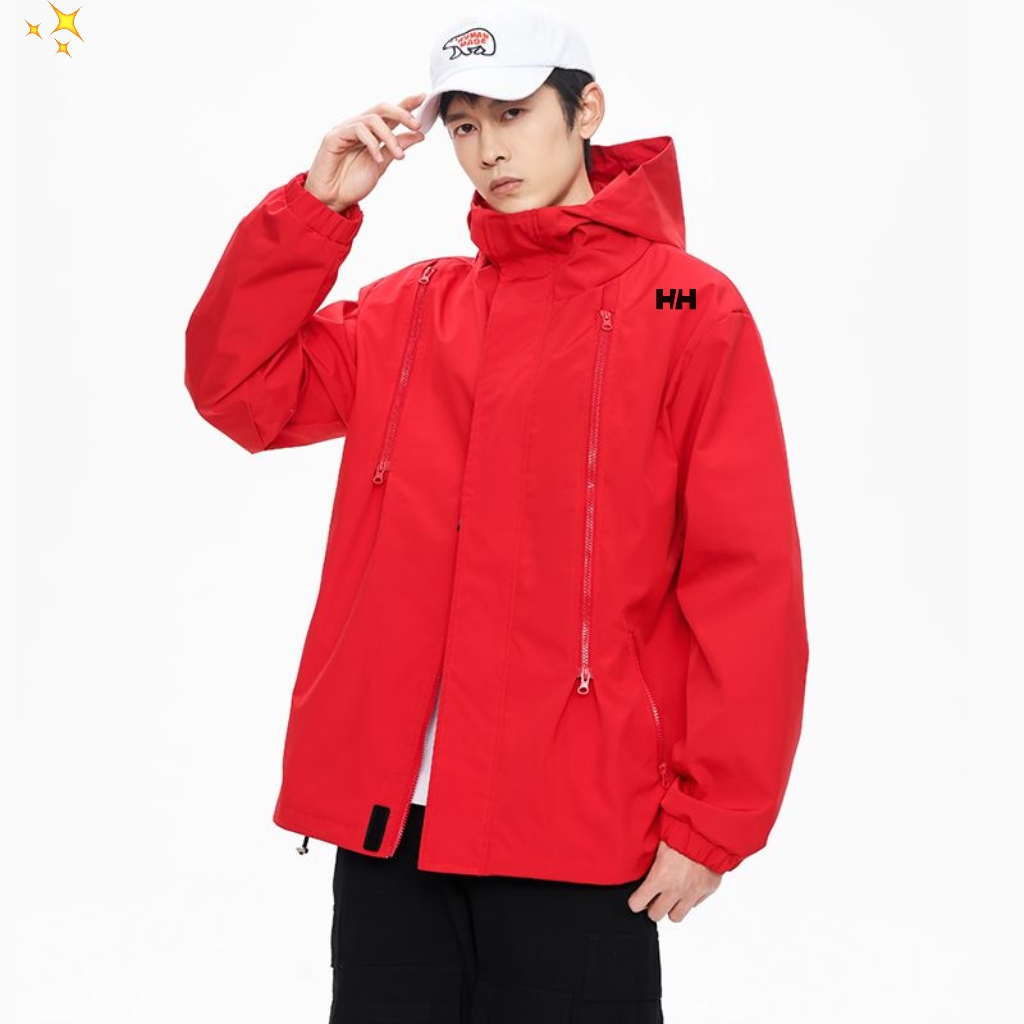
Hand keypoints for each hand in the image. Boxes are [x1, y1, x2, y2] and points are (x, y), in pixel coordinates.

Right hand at [303, 93, 427, 212]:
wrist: (331, 200)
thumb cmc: (351, 183)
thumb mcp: (382, 165)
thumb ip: (397, 148)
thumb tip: (419, 134)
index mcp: (370, 134)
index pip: (389, 114)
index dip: (405, 103)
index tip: (423, 97)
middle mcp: (358, 128)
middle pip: (382, 109)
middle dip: (402, 113)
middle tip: (417, 125)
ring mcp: (345, 130)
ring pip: (372, 119)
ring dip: (390, 137)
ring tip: (399, 156)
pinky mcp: (334, 136)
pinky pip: (357, 130)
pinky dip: (372, 144)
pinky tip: (378, 159)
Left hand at [628, 840, 722, 922]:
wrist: (709, 830)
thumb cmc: (681, 831)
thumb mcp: (658, 843)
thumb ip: (648, 860)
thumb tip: (636, 864)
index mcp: (659, 877)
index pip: (637, 904)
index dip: (635, 901)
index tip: (636, 898)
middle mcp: (675, 889)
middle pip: (656, 915)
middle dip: (652, 907)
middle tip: (653, 897)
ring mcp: (692, 892)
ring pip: (676, 916)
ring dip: (671, 908)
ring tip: (670, 895)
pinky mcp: (707, 890)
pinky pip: (694, 904)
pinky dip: (689, 899)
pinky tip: (687, 885)